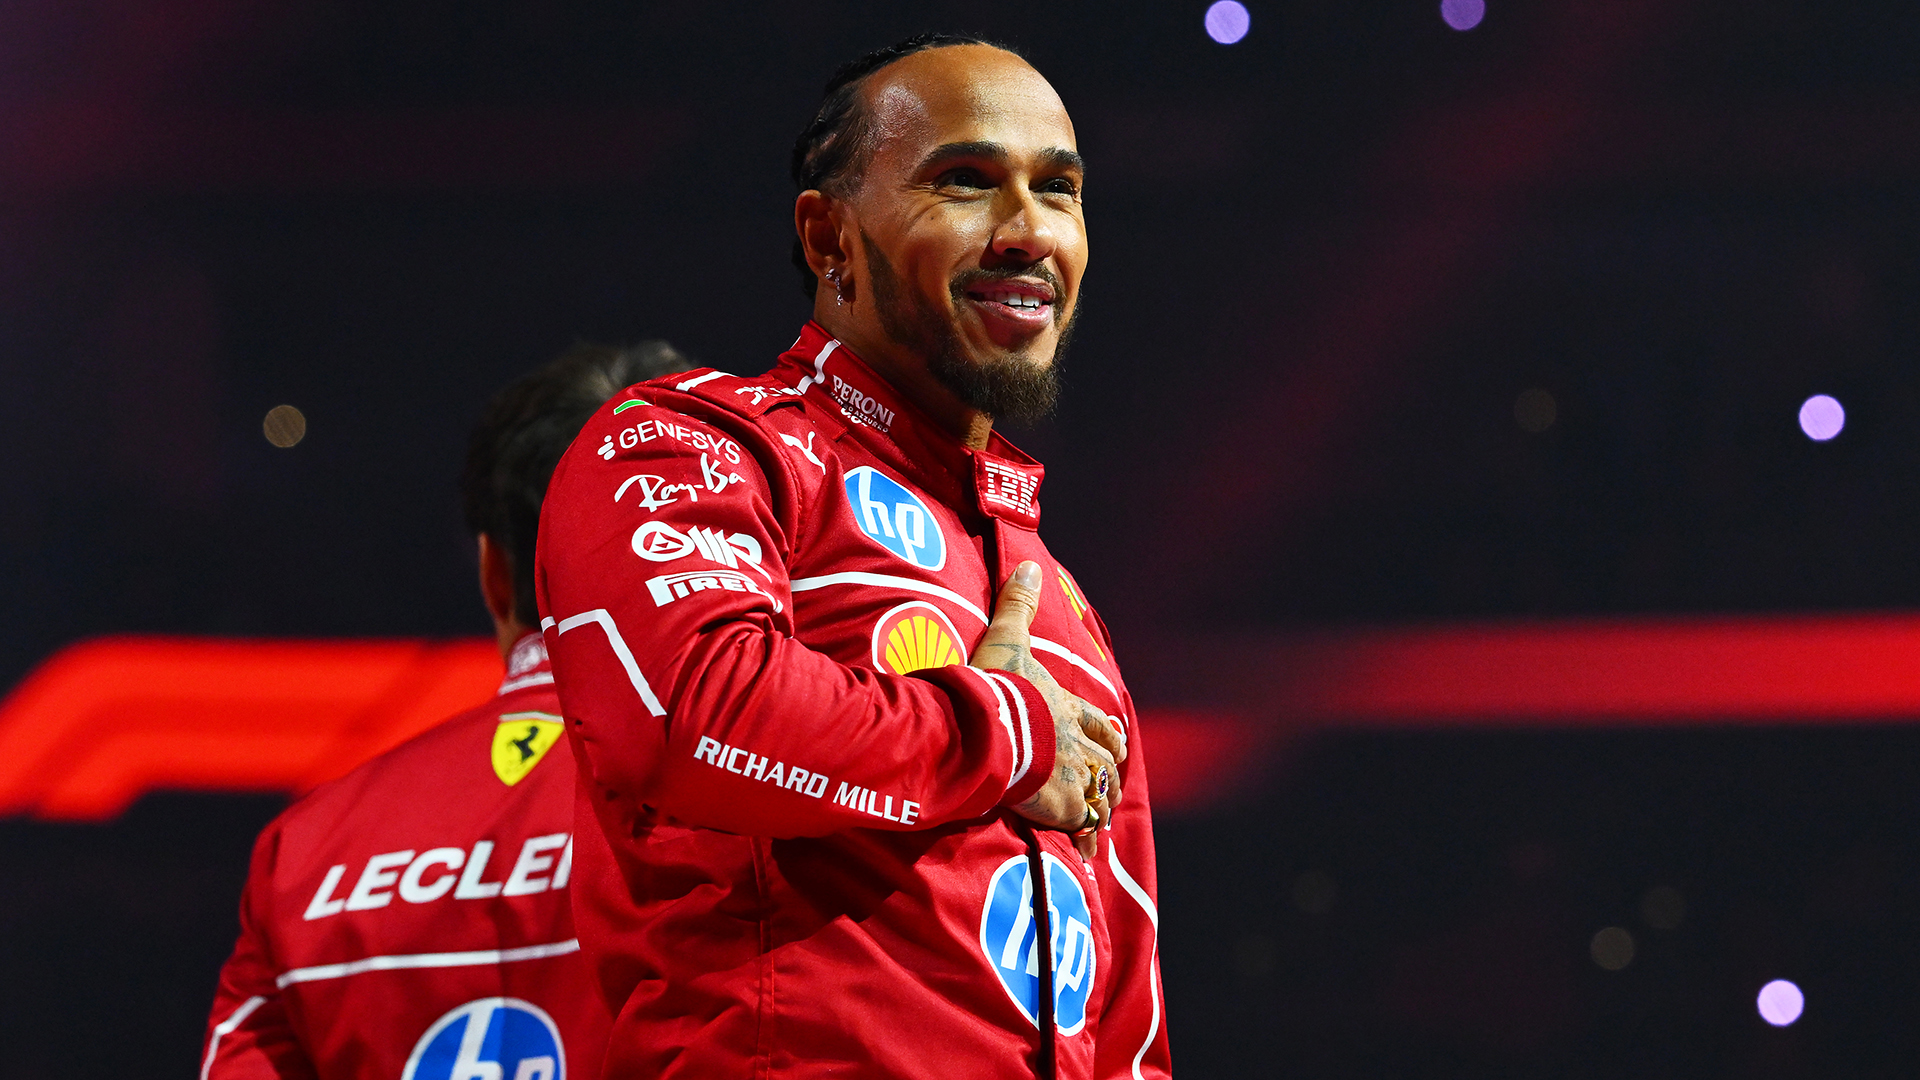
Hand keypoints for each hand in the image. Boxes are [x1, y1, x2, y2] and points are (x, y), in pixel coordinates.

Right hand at [969, 561, 1127, 858]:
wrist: (991, 729)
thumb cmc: (997, 688)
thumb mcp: (1006, 639)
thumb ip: (1017, 604)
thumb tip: (1029, 565)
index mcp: (1067, 708)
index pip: (1098, 724)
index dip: (1106, 736)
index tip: (1112, 746)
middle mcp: (1079, 743)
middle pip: (1108, 761)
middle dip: (1110, 773)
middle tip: (1108, 786)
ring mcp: (1074, 776)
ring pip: (1101, 795)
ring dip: (1100, 807)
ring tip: (1097, 823)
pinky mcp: (1063, 805)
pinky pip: (1083, 825)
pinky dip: (1085, 838)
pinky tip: (1084, 853)